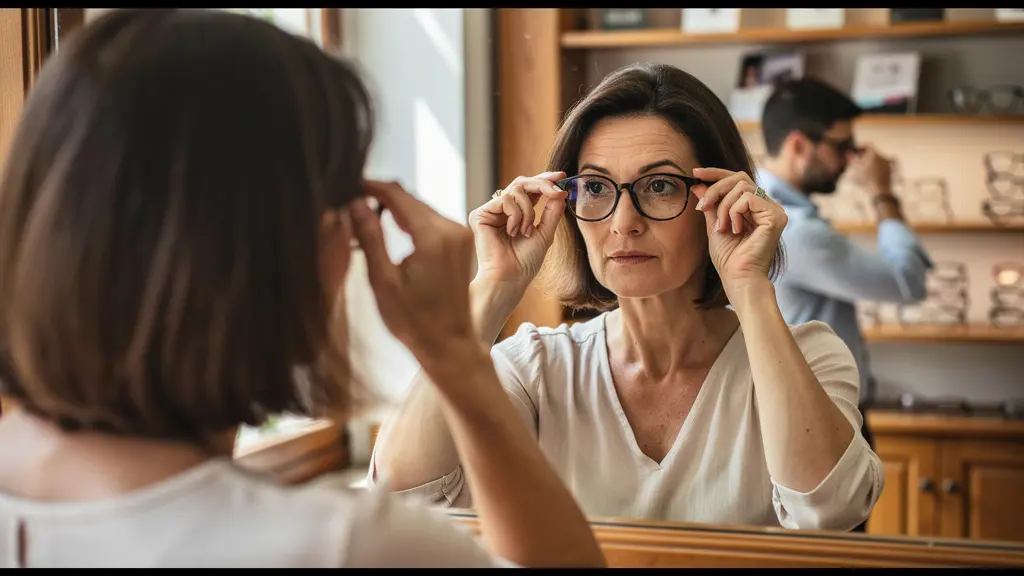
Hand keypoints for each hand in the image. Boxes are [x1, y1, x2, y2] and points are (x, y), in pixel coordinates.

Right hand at [350, 180, 477, 361]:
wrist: (449, 345)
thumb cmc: (413, 321)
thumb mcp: (382, 280)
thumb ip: (369, 237)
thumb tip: (354, 203)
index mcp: (433, 236)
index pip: (398, 194)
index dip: (371, 186)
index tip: (348, 184)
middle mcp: (452, 229)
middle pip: (411, 198)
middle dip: (381, 197)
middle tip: (351, 201)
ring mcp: (460, 236)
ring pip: (421, 208)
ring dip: (395, 209)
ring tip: (364, 215)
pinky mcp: (461, 244)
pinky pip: (431, 221)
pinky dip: (410, 221)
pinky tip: (390, 229)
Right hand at [468, 172, 567, 286]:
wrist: (510, 278)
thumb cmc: (525, 262)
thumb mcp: (545, 232)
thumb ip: (552, 211)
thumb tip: (560, 192)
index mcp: (516, 213)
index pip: (529, 190)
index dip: (544, 181)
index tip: (561, 177)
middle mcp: (501, 210)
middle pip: (522, 183)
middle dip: (542, 184)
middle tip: (557, 191)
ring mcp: (490, 212)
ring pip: (516, 190)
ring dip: (528, 211)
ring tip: (525, 232)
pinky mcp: (479, 214)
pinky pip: (505, 199)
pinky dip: (515, 215)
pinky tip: (512, 232)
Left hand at [691, 167, 786, 297]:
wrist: (738, 278)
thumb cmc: (728, 257)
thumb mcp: (714, 224)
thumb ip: (710, 203)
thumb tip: (698, 184)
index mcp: (754, 206)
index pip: (737, 179)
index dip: (716, 173)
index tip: (695, 174)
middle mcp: (767, 205)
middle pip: (739, 177)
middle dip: (715, 188)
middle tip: (702, 206)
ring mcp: (774, 210)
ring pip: (742, 187)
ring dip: (724, 206)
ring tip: (722, 228)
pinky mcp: (776, 216)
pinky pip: (749, 198)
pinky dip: (734, 212)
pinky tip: (735, 230)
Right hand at [847, 145, 892, 196]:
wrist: (879, 190)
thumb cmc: (867, 179)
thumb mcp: (855, 168)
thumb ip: (852, 158)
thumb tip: (849, 153)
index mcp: (874, 153)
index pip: (867, 145)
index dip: (861, 147)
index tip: (856, 152)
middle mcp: (883, 156)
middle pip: (873, 152)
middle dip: (866, 156)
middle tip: (859, 161)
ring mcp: (888, 163)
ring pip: (878, 159)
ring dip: (871, 162)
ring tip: (864, 169)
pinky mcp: (890, 171)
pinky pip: (882, 166)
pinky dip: (877, 168)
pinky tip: (871, 174)